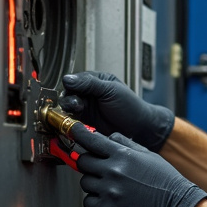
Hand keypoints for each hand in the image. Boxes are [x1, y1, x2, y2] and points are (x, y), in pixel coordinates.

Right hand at [60, 71, 174, 151]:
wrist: (139, 128)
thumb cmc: (130, 106)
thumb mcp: (110, 90)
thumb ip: (89, 83)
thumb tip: (68, 78)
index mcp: (94, 81)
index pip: (74, 80)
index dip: (71, 86)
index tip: (72, 91)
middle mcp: (87, 94)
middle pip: (68, 94)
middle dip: (70, 99)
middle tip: (76, 104)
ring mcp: (85, 109)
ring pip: (68, 108)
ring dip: (69, 111)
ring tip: (78, 112)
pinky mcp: (84, 123)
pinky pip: (71, 121)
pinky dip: (70, 122)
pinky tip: (75, 122)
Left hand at [70, 125, 206, 206]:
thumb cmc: (165, 181)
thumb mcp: (147, 154)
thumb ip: (124, 143)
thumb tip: (106, 137)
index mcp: (123, 155)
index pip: (90, 140)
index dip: (77, 134)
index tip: (72, 131)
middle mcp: (113, 172)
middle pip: (82, 162)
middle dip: (88, 163)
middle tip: (99, 168)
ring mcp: (109, 192)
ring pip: (85, 183)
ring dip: (94, 184)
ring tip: (112, 187)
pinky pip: (89, 203)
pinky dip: (96, 202)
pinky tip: (111, 200)